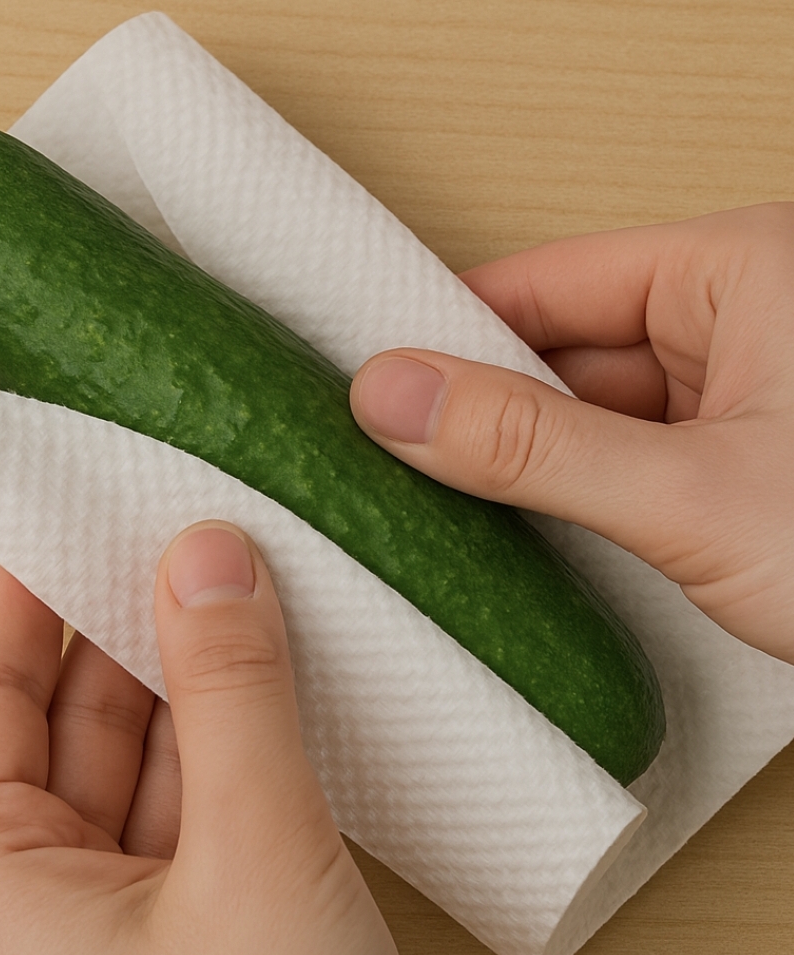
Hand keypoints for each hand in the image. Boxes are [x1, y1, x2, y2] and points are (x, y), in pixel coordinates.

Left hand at [0, 521, 409, 954]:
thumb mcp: (253, 857)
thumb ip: (232, 695)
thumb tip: (207, 553)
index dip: (21, 597)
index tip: (62, 509)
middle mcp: (46, 895)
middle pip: (74, 715)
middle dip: (128, 621)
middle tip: (180, 528)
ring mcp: (130, 908)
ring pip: (150, 750)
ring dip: (195, 670)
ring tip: (240, 580)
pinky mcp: (202, 917)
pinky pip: (205, 792)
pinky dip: (238, 728)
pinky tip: (275, 669)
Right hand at [351, 203, 793, 663]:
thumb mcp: (690, 496)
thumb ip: (533, 445)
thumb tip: (398, 398)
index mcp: (740, 271)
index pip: (547, 280)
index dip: (450, 327)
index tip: (373, 379)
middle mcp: (735, 321)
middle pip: (558, 347)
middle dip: (478, 406)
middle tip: (383, 451)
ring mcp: (734, 395)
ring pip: (583, 411)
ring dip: (518, 457)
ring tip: (426, 492)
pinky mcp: (729, 459)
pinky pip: (617, 456)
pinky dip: (564, 491)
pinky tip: (509, 524)